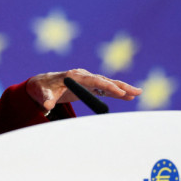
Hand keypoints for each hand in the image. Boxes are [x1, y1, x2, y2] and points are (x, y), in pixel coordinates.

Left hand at [26, 68, 141, 111]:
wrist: (42, 84)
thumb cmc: (44, 88)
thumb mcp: (43, 94)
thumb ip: (46, 99)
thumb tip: (46, 105)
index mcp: (74, 76)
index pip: (94, 80)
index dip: (107, 86)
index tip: (118, 91)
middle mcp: (83, 75)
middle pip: (105, 80)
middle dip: (121, 86)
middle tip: (135, 91)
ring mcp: (87, 80)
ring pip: (107, 84)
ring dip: (122, 88)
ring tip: (137, 93)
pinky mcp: (89, 86)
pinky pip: (105, 89)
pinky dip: (116, 92)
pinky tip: (127, 96)